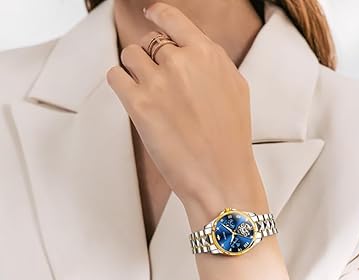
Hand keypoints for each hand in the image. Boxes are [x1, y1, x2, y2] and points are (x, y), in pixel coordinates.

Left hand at [107, 2, 264, 209]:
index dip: (158, 15)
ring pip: (129, 56)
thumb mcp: (236, 89)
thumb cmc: (231, 141)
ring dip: (135, 72)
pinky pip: (115, 76)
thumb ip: (212, 63)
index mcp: (208, 55)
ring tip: (150, 96)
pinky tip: (136, 101)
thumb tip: (191, 49)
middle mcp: (183, 62)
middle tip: (161, 84)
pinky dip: (121, 85)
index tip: (151, 14)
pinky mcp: (139, 105)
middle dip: (152, 59)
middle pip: (149, 41)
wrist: (221, 177)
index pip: (173, 19)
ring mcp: (159, 82)